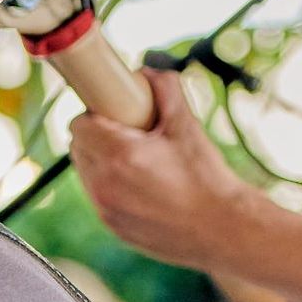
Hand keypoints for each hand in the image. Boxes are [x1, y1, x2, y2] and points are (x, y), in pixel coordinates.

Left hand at [67, 66, 257, 271]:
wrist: (223, 231)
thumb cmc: (208, 177)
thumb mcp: (188, 127)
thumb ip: (166, 90)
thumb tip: (147, 70)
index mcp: (119, 155)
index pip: (78, 124)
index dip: (94, 114)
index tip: (113, 113)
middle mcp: (104, 184)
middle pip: (78, 147)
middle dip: (96, 135)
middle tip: (127, 133)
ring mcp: (105, 209)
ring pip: (86, 173)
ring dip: (100, 161)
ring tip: (135, 158)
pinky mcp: (111, 227)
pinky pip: (97, 196)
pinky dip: (109, 185)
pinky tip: (140, 184)